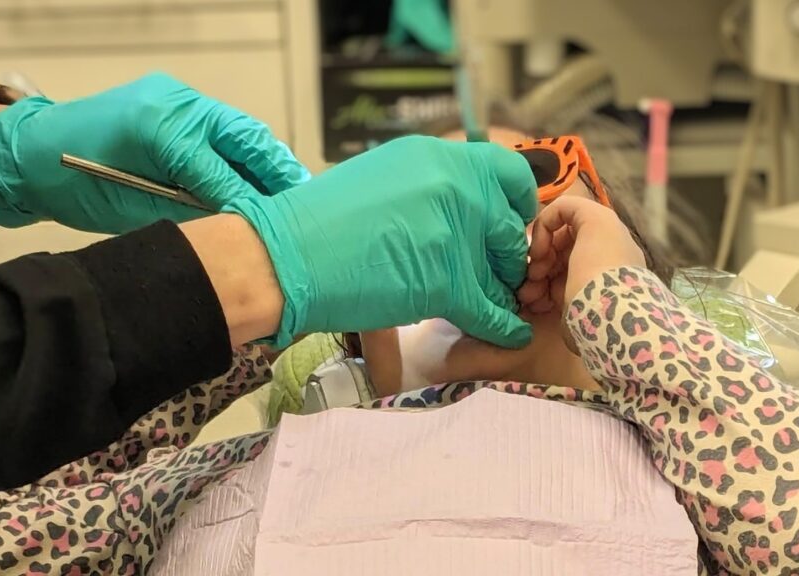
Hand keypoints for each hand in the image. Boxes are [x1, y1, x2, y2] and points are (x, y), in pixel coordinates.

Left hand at [0, 72, 308, 232]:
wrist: (31, 154)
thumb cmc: (70, 179)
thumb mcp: (130, 205)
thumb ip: (186, 210)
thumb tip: (234, 227)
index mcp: (160, 125)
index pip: (220, 167)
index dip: (249, 201)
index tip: (274, 230)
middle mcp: (176, 106)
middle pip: (245, 140)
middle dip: (278, 174)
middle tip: (307, 206)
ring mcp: (178, 103)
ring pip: (241, 136)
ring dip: (268, 168)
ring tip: (296, 201)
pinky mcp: (178, 109)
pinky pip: (224, 135)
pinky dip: (246, 162)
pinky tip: (265, 189)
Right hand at [232, 135, 537, 348]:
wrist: (285, 257)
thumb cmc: (318, 223)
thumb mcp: (383, 179)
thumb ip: (427, 186)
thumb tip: (455, 204)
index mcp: (438, 157)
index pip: (508, 171)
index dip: (514, 202)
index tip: (503, 222)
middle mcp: (455, 185)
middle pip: (509, 224)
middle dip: (505, 252)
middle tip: (493, 271)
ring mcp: (454, 231)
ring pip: (504, 269)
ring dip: (501, 289)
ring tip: (495, 302)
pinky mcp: (447, 280)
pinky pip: (490, 309)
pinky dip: (501, 325)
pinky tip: (506, 332)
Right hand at [519, 196, 644, 313]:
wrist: (611, 319)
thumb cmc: (600, 267)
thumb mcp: (595, 221)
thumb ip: (572, 207)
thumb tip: (550, 218)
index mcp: (603, 232)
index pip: (564, 219)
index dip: (545, 229)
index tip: (537, 249)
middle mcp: (596, 252)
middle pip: (554, 245)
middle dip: (536, 257)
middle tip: (528, 274)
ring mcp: (586, 278)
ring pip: (549, 269)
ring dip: (533, 278)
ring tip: (525, 295)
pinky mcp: (579, 302)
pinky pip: (552, 292)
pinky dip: (540, 295)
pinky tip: (534, 304)